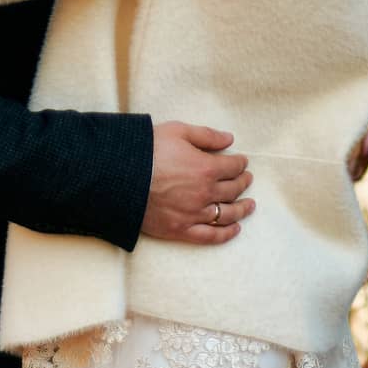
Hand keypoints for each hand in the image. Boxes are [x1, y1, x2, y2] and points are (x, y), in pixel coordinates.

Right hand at [141, 122, 253, 245]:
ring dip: (242, 209)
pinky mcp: (180, 230)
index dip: (241, 163)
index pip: (233, 167)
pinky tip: (235, 229)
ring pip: (227, 214)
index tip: (243, 162)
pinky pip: (210, 236)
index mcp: (206, 168)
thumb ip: (206, 135)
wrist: (117, 176)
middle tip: (247, 179)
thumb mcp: (177, 131)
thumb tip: (230, 140)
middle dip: (243, 183)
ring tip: (250, 205)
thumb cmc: (146, 150)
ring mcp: (194, 214)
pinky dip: (226, 234)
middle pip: (233, 190)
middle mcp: (205, 193)